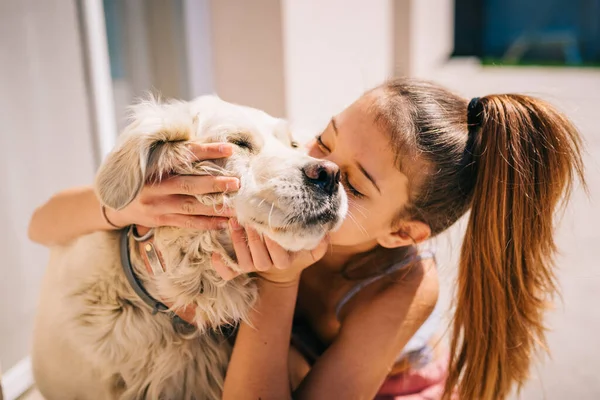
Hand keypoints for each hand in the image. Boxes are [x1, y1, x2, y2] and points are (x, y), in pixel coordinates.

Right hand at [104, 142, 237, 229]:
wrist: (113, 202)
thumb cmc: (141, 176)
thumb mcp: (150, 159)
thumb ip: (173, 153)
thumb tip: (206, 140)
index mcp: (154, 165)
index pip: (184, 155)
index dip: (207, 151)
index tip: (229, 149)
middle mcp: (156, 186)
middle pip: (189, 185)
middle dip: (215, 184)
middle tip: (237, 182)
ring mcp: (158, 205)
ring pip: (191, 207)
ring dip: (215, 208)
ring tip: (236, 208)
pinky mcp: (160, 220)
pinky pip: (187, 223)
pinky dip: (206, 223)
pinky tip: (223, 223)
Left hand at [211, 219, 329, 283]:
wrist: (281, 267)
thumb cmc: (295, 249)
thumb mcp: (311, 248)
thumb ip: (320, 242)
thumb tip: (327, 230)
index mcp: (284, 261)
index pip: (279, 255)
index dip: (272, 243)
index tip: (269, 226)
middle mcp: (267, 265)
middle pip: (259, 258)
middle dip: (252, 239)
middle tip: (247, 219)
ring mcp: (253, 268)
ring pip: (244, 261)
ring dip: (237, 243)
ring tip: (233, 222)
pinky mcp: (239, 269)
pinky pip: (229, 273)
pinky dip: (221, 266)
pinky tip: (215, 254)